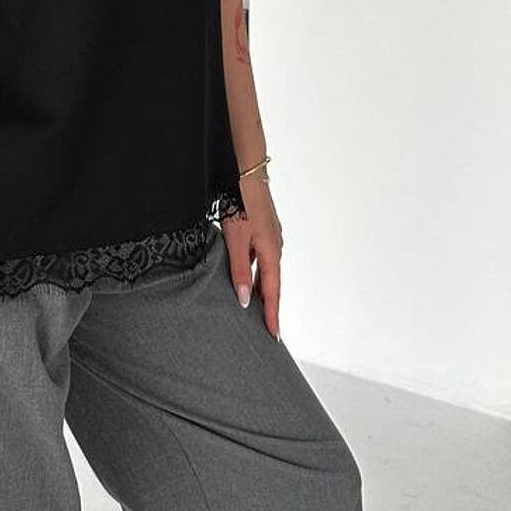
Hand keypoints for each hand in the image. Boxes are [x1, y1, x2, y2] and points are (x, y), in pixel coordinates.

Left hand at [221, 173, 282, 339]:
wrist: (246, 174)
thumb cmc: (241, 205)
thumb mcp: (236, 241)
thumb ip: (239, 271)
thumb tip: (245, 301)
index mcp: (271, 252)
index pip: (273, 292)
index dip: (272, 315)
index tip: (273, 336)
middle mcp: (275, 246)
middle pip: (272, 283)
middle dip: (269, 306)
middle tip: (266, 329)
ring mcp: (270, 237)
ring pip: (266, 270)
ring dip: (261, 289)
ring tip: (255, 309)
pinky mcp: (263, 229)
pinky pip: (261, 258)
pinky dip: (256, 272)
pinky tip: (245, 275)